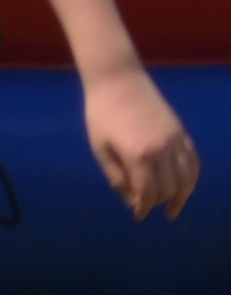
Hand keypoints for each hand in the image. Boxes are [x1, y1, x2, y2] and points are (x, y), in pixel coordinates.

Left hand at [86, 66, 200, 218]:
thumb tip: (130, 199)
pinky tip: (184, 185)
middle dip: (158, 202)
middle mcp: (162, 151)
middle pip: (169, 189)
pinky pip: (194, 162)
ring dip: (181, 196)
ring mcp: (175, 140)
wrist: (117, 79)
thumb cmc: (101, 112)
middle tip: (147, 206)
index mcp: (138, 155)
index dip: (143, 207)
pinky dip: (192, 178)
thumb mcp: (99, 146)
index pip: (148, 193)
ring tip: (172, 206)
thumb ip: (115, 175)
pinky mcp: (181, 132)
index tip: (138, 215)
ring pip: (188, 179)